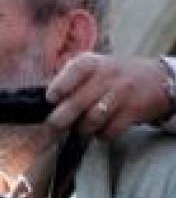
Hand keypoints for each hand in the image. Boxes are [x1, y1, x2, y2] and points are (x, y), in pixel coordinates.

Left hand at [47, 52, 171, 137]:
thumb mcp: (92, 67)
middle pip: (78, 102)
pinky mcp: (133, 111)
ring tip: (80, 129)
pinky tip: (100, 132)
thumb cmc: (112, 74)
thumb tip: (42, 99)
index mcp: (90, 62)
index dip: (59, 87)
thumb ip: (69, 79)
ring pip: (92, 119)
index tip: (50, 100)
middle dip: (60, 119)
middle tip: (52, 128)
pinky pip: (111, 130)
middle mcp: (105, 76)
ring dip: (82, 129)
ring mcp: (121, 93)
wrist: (155, 78)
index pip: (73, 72)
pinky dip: (102, 135)